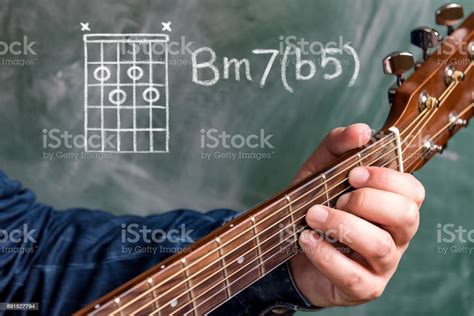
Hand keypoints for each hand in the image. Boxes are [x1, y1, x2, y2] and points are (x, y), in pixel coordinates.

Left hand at [289, 123, 424, 306]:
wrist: (292, 250)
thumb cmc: (315, 207)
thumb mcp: (320, 172)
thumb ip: (337, 147)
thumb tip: (361, 131)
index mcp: (392, 205)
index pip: (412, 190)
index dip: (387, 178)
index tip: (354, 173)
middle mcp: (395, 235)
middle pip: (406, 216)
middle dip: (367, 201)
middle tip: (337, 198)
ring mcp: (382, 264)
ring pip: (380, 246)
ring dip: (342, 225)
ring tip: (313, 215)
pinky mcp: (364, 287)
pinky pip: (354, 275)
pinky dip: (327, 254)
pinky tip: (307, 240)